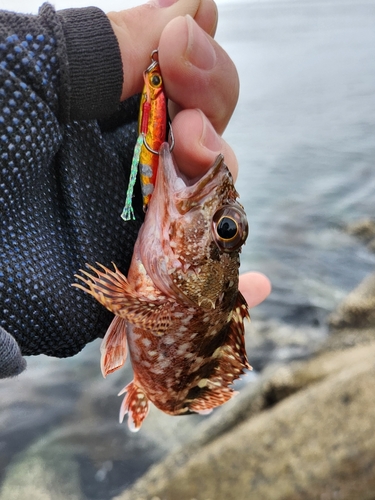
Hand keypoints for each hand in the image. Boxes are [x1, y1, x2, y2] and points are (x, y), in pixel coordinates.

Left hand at [109, 0, 270, 306]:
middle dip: (210, 128)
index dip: (198, 71)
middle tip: (188, 133)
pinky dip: (229, 287)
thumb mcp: (23, 74)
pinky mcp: (130, 285)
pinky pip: (190, 283)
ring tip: (203, 180)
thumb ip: (104, 45)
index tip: (183, 53)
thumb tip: (190, 3)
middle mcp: (126, 170)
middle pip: (206, 144)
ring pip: (209, 206)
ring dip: (220, 191)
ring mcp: (132, 228)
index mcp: (102, 116)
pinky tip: (254, 287)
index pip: (182, 88)